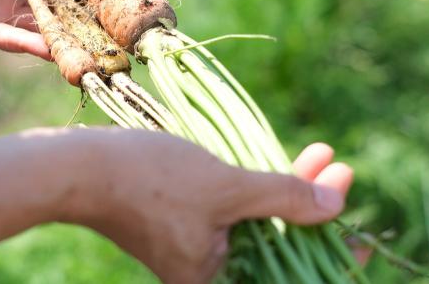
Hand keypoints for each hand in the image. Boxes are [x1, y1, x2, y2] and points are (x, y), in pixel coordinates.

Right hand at [65, 130, 351, 283]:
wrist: (80, 168)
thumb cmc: (149, 181)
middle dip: (308, 200)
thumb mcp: (224, 187)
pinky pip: (230, 211)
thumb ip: (281, 197)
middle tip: (332, 163)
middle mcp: (207, 271)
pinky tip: (270, 162)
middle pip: (277, 240)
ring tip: (315, 156)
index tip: (348, 203)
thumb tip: (334, 205)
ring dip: (283, 188)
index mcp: (217, 279)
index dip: (332, 243)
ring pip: (255, 222)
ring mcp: (193, 246)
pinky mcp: (180, 223)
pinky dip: (253, 187)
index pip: (292, 271)